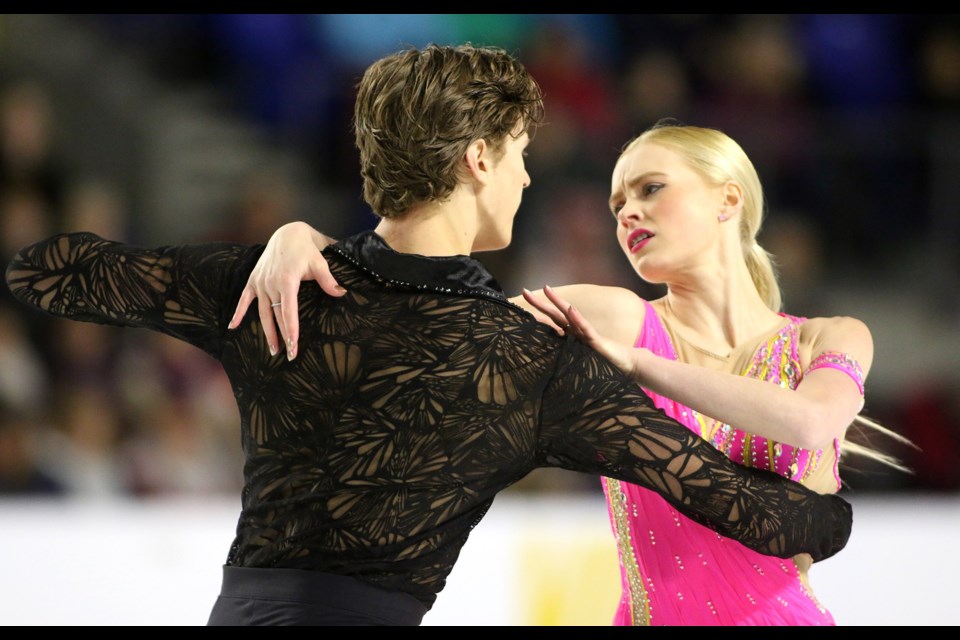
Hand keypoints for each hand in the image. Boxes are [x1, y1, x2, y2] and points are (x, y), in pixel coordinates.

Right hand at [228, 221, 343, 359]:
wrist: (287, 234)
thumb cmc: (306, 249)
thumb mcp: (320, 263)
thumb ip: (328, 280)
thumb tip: (342, 293)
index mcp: (286, 281)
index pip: (288, 311)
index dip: (291, 330)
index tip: (293, 345)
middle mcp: (270, 284)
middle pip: (276, 316)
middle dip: (283, 337)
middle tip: (289, 355)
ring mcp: (260, 283)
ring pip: (263, 313)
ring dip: (267, 331)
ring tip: (273, 350)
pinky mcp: (253, 280)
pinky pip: (244, 299)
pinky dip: (238, 312)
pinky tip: (232, 327)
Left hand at [521, 285, 640, 377]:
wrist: (626, 364)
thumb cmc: (602, 363)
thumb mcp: (578, 360)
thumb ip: (565, 357)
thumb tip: (545, 362)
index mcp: (571, 336)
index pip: (551, 323)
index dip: (538, 314)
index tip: (524, 308)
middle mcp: (576, 331)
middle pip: (555, 314)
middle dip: (540, 302)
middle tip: (525, 290)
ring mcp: (586, 334)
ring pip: (569, 315)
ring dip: (558, 302)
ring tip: (546, 289)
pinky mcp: (596, 340)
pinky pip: (585, 328)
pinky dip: (577, 318)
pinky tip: (570, 309)